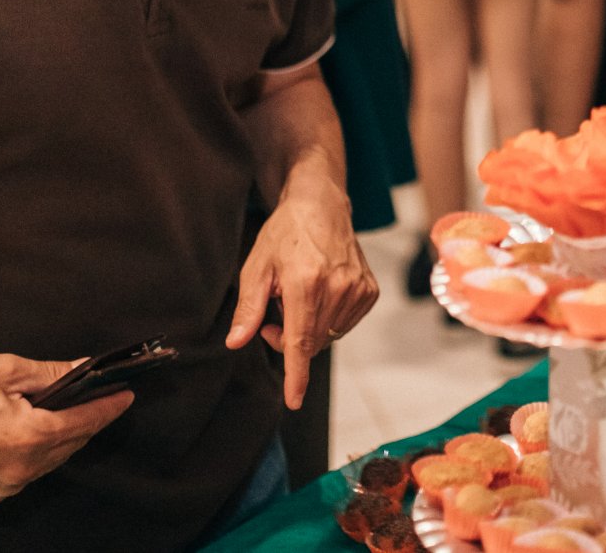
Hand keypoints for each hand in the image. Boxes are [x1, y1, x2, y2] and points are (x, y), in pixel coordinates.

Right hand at [0, 354, 133, 502]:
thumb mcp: (6, 370)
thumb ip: (51, 373)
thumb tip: (83, 368)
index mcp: (26, 437)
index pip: (83, 422)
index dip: (108, 407)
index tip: (126, 395)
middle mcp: (19, 468)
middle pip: (71, 443)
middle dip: (87, 419)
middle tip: (101, 396)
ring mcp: (4, 485)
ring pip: (52, 460)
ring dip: (64, 436)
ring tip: (69, 410)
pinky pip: (29, 471)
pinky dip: (40, 452)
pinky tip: (38, 431)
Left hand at [226, 185, 377, 409]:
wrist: (322, 205)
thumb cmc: (285, 233)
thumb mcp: (257, 266)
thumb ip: (248, 308)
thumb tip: (235, 342)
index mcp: (306, 283)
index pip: (299, 341)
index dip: (296, 375)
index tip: (294, 401)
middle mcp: (337, 288)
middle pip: (311, 342)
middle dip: (288, 340)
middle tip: (275, 312)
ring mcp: (357, 289)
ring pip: (328, 335)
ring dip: (310, 328)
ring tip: (300, 295)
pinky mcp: (369, 290)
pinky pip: (345, 324)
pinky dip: (328, 319)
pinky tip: (321, 294)